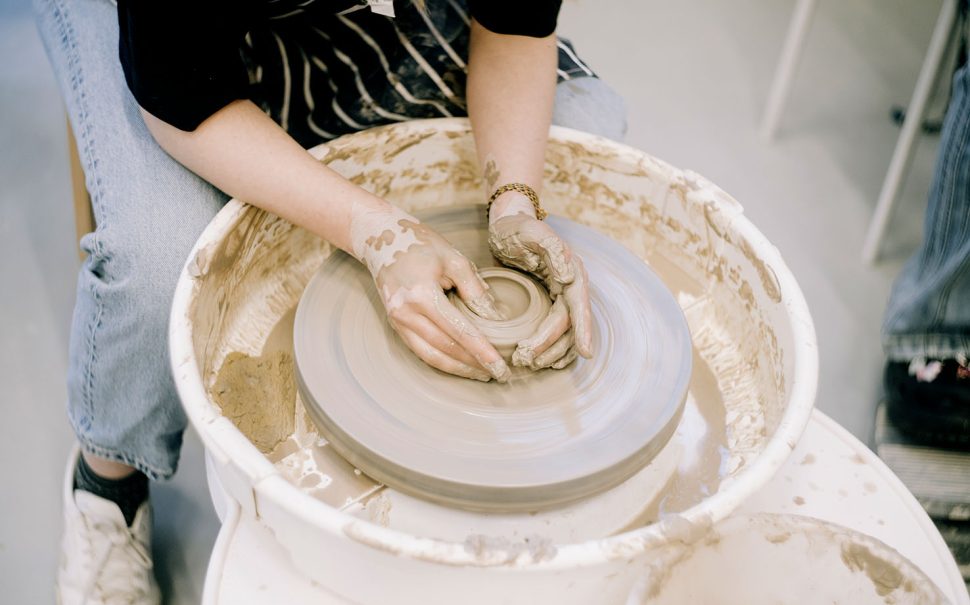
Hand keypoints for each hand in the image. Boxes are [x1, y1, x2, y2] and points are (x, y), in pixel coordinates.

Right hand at [352, 204, 510, 381]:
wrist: (380, 239)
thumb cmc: (419, 244)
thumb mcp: (453, 258)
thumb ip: (474, 288)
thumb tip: (494, 316)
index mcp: (422, 294)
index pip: (458, 330)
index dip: (481, 351)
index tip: (499, 366)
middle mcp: (406, 313)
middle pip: (445, 348)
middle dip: (473, 364)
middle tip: (498, 373)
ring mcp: (397, 321)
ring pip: (430, 356)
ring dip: (457, 368)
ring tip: (481, 373)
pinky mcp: (396, 325)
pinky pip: (420, 350)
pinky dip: (441, 360)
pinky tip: (460, 364)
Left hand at [488, 201, 592, 370]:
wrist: (509, 225)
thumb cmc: (518, 228)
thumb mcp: (531, 231)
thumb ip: (551, 249)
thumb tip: (569, 276)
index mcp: (572, 271)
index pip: (579, 305)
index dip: (583, 329)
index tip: (586, 352)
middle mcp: (571, 286)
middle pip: (568, 324)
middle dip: (551, 345)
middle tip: (527, 359)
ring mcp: (562, 296)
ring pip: (565, 332)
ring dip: (552, 352)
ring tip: (530, 364)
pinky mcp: (550, 302)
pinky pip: (558, 331)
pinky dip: (554, 348)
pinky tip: (545, 362)